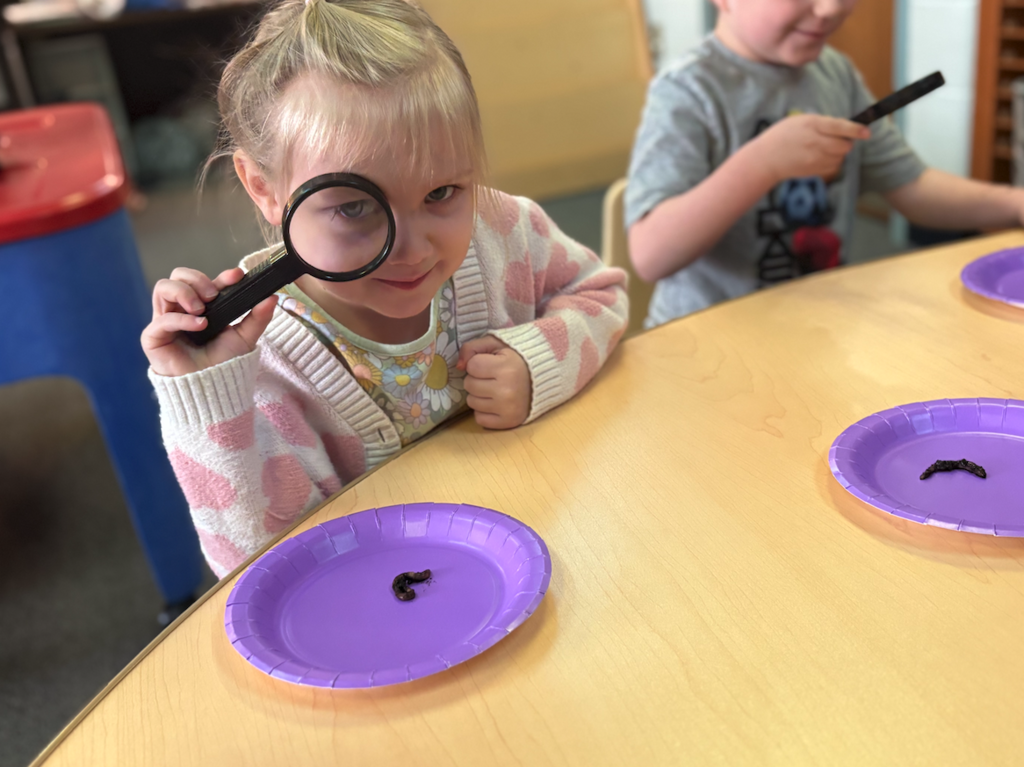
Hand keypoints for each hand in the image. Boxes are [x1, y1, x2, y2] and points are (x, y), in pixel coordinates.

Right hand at [142, 266, 277, 376]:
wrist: (212, 389)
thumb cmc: (224, 363)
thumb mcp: (245, 337)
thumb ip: (258, 317)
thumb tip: (272, 296)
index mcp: (202, 305)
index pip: (206, 282)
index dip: (221, 276)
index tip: (237, 275)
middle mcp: (182, 309)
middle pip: (178, 275)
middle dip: (196, 279)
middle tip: (212, 296)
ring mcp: (166, 320)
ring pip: (163, 287)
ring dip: (183, 292)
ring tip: (201, 310)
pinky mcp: (154, 336)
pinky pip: (163, 319)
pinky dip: (181, 319)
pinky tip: (200, 325)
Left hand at [457, 336, 531, 429]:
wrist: (543, 380)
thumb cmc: (517, 359)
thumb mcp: (496, 344)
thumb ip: (472, 348)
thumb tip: (458, 366)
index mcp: (506, 367)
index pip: (471, 366)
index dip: (478, 364)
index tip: (491, 364)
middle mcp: (507, 390)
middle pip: (469, 385)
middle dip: (477, 379)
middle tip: (493, 377)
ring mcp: (508, 408)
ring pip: (472, 402)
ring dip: (479, 395)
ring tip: (495, 389)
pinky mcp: (509, 422)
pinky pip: (479, 419)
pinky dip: (484, 411)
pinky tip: (496, 403)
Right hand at [752, 114, 869, 184]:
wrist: (765, 160)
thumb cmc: (782, 136)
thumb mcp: (800, 120)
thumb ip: (822, 123)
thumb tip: (843, 129)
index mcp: (812, 125)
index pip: (840, 127)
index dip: (855, 130)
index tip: (866, 132)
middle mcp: (816, 143)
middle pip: (845, 145)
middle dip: (846, 142)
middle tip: (836, 138)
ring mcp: (815, 159)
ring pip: (840, 157)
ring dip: (838, 152)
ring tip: (824, 148)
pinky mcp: (815, 171)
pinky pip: (834, 166)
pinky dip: (832, 161)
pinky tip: (819, 157)